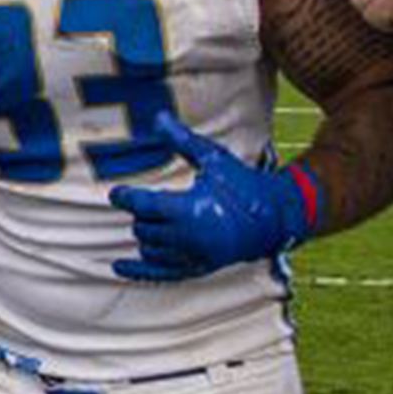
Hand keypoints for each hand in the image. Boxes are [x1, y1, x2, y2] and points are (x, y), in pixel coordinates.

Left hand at [109, 113, 319, 281]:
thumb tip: (158, 118)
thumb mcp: (213, 159)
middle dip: (143, 215)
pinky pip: (160, 275)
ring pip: (149, 249)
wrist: (276, 216)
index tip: (116, 194)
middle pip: (144, 228)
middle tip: (151, 202)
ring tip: (154, 221)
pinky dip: (138, 271)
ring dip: (146, 235)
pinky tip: (118, 266)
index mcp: (189, 209)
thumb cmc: (243, 184)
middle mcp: (188, 237)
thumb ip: (182, 140)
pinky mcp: (198, 268)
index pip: (143, 206)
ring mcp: (193, 256)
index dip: (125, 198)